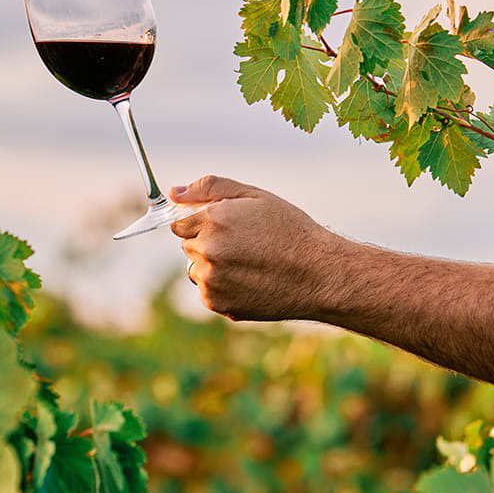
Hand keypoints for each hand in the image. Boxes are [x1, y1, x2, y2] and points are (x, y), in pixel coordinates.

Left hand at [170, 175, 339, 320]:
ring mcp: (211, 279)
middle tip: (243, 244)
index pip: (179, 223)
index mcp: (213, 220)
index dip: (202, 223)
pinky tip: (251, 280)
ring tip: (249, 264)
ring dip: (214, 266)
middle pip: (188, 246)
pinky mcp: (218, 303)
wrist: (319, 274)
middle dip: (207, 243)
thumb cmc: (291, 231)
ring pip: (197, 270)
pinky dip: (223, 287)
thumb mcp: (254, 197)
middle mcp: (207, 250)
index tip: (224, 227)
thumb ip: (210, 189)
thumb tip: (174, 192)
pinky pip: (209, 291)